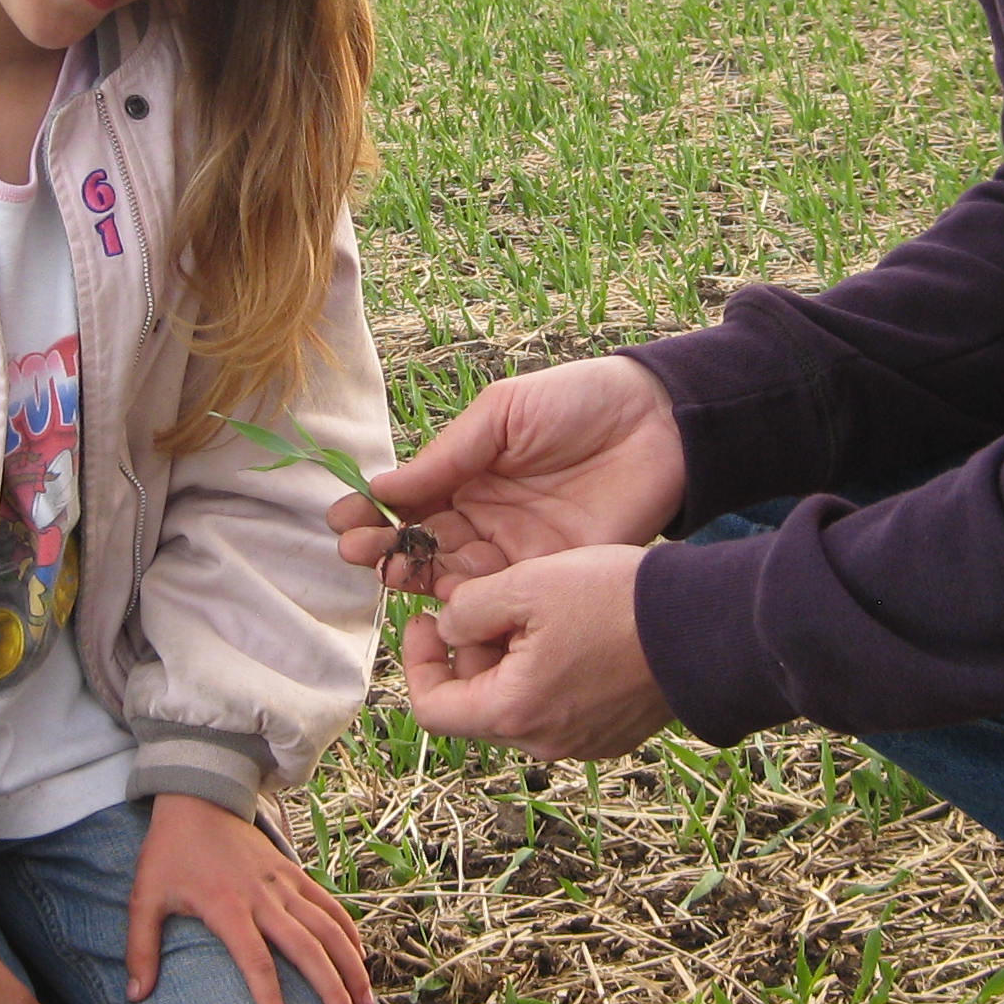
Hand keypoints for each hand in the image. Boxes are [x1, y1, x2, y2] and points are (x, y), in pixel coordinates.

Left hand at [127, 791, 378, 1003]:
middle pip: (306, 948)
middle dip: (331, 989)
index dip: (271, 999)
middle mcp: (263, 897)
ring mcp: (284, 884)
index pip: (256, 961)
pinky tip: (361, 959)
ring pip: (328, 928)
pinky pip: (329, 905)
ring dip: (351, 965)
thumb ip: (141, 947)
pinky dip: (349, 932)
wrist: (197, 800)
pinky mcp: (294, 873)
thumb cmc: (169, 852)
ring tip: (367, 1002)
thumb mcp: (144, 897)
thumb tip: (134, 995)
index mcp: (227, 907)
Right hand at [330, 357, 683, 593]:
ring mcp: (516, 550)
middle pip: (422, 545)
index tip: (342, 516)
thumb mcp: (502, 414)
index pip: (410, 502)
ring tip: (388, 572)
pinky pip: (501, 597)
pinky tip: (441, 597)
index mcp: (469, 474)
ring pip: (452, 576)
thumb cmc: (580, 401)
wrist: (661, 422)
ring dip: (415, 578)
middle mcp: (485, 518)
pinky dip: (468, 603)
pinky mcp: (550, 575)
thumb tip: (382, 487)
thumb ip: (446, 456)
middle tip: (356, 549)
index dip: (374, 512)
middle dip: (383, 549)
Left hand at [402, 546, 674, 760]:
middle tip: (485, 602)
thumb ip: (468, 608)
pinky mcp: (613, 733)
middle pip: (477, 705)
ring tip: (533, 609)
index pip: (431, 710)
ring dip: (509, 661)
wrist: (706, 625)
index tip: (425, 620)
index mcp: (512, 713)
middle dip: (469, 653)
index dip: (416, 662)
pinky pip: (560, 707)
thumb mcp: (526, 584)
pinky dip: (548, 673)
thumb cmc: (615, 601)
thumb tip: (447, 627)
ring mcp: (582, 744)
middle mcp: (543, 743)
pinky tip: (571, 630)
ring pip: (519, 704)